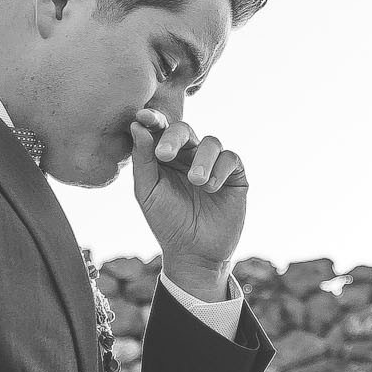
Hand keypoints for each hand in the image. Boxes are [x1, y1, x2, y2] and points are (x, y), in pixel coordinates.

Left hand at [129, 109, 246, 298]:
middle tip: (163, 155)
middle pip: (185, 130)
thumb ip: (142, 159)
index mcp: (165, 157)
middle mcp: (189, 156)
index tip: (144, 118)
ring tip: (196, 181)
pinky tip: (211, 188)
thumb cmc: (166, 222)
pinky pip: (230, 158)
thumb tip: (138, 125)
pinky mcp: (234, 175)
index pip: (159, 130)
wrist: (194, 253)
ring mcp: (213, 164)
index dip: (153, 120)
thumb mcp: (147, 192)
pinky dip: (220, 169)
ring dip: (202, 160)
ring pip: (211, 143)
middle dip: (174, 138)